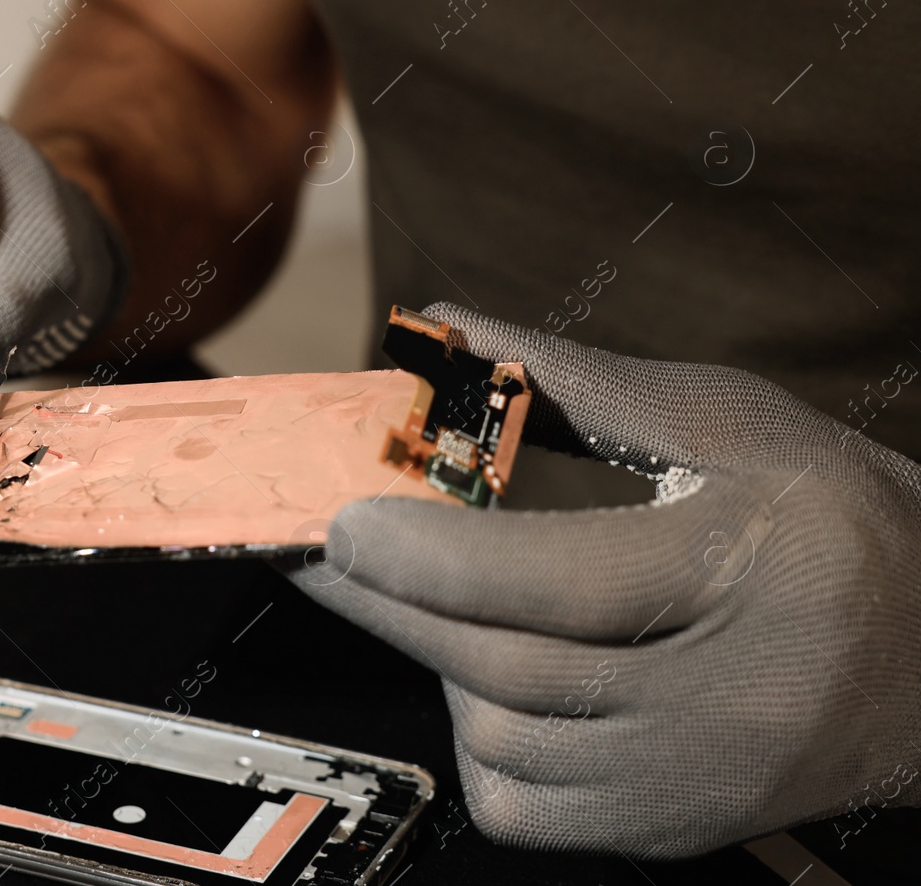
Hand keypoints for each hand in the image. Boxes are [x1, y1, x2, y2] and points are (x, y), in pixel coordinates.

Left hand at [294, 303, 920, 857]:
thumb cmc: (837, 523)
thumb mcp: (731, 424)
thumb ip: (578, 381)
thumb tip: (446, 334)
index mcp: (754, 566)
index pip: (564, 580)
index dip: (435, 556)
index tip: (345, 522)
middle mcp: (734, 695)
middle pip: (511, 669)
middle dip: (390, 606)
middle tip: (324, 554)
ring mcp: (703, 778)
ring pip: (506, 741)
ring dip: (438, 663)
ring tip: (439, 602)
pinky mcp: (676, 827)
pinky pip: (525, 807)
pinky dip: (478, 741)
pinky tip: (496, 680)